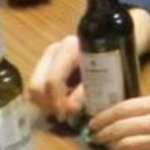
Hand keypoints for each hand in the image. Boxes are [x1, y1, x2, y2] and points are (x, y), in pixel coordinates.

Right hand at [27, 9, 149, 124]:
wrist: (116, 33)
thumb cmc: (116, 52)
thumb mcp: (106, 72)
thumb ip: (87, 91)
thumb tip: (70, 109)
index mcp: (69, 49)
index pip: (52, 81)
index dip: (57, 102)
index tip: (67, 116)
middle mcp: (54, 50)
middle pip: (36, 85)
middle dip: (47, 105)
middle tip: (64, 116)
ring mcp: (48, 55)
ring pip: (33, 87)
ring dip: (45, 103)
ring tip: (63, 110)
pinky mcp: (46, 63)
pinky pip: (38, 85)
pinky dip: (45, 98)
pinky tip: (61, 102)